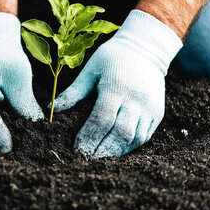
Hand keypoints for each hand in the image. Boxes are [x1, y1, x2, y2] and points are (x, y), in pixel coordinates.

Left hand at [52, 10, 182, 157]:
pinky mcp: (158, 113)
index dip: (88, 138)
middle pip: (120, 133)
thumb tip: (51, 109)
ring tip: (99, 159)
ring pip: (135, 138)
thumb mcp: (90, 70)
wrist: (145, 49)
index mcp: (116, 88)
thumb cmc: (112, 58)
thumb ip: (73, 92)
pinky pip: (145, 136)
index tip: (76, 150)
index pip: (101, 120)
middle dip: (102, 150)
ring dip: (116, 152)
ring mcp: (150, 108)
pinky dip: (129, 147)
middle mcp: (136, 100)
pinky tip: (115, 152)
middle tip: (85, 160)